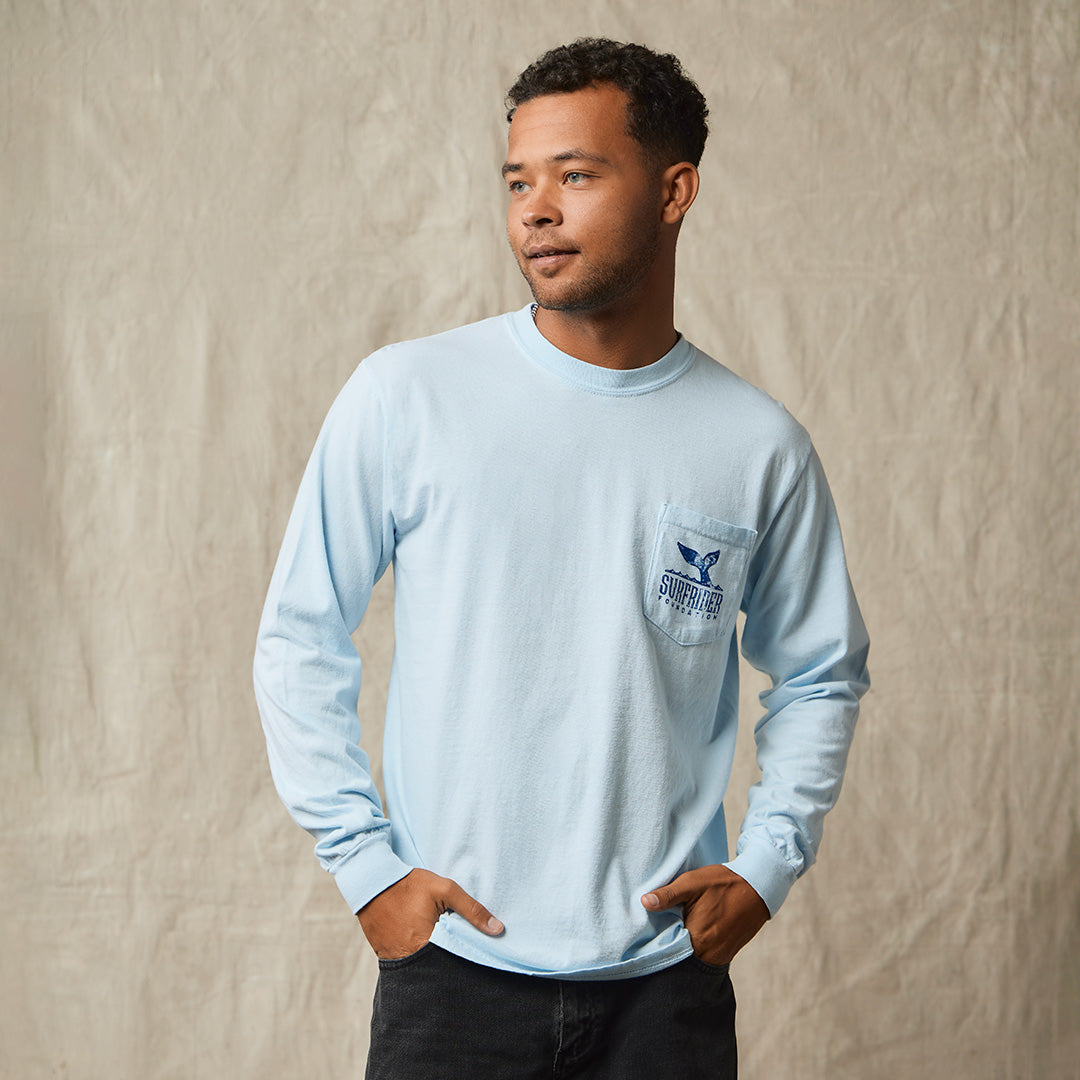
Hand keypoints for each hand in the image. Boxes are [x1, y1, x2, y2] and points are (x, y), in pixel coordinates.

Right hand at [356, 869, 503, 959]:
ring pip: (427, 968)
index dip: (469, 959)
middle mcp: (413, 959)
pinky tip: (429, 946)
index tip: (481, 955)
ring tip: (448, 949)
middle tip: (465, 954)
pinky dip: (422, 957)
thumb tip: (498, 929)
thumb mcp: (444, 889)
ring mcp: (399, 960)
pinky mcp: (389, 957)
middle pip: (442, 969)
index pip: (457, 961)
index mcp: (429, 945)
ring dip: (438, 960)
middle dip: (454, 963)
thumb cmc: (408, 885)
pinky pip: (411, 963)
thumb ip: (471, 909)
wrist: (371, 883)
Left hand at [641, 865, 768, 965]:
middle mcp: (709, 954)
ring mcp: (720, 956)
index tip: (650, 932)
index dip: (658, 941)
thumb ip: (668, 895)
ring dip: (685, 946)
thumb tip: (644, 902)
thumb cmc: (723, 883)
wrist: (758, 886)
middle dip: (671, 944)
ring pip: (693, 957)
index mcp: (697, 939)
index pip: (668, 950)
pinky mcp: (728, 953)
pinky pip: (706, 955)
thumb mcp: (692, 883)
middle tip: (664, 928)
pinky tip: (694, 930)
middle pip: (680, 956)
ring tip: (679, 928)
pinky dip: (698, 946)